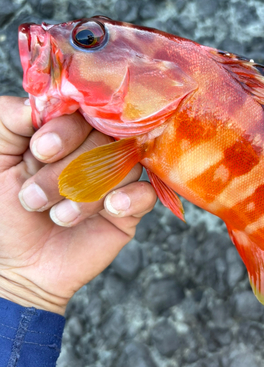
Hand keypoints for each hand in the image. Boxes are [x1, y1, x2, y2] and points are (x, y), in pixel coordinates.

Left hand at [0, 96, 156, 314]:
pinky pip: (146, 193)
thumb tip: (42, 100)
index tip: (39, 151)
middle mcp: (92, 150)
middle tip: (34, 197)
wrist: (16, 266)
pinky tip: (110, 209)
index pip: (82, 111)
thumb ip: (8, 119)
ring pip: (124, 164)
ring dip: (88, 192)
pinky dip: (129, 198)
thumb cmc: (0, 211)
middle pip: (105, 137)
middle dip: (68, 170)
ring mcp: (113, 179)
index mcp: (63, 132)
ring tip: (58, 216)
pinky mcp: (129, 209)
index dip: (65, 128)